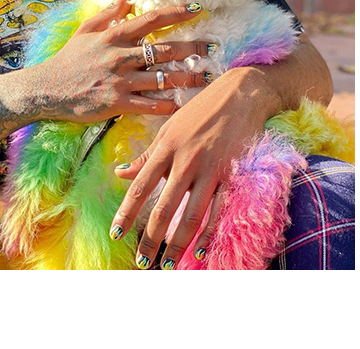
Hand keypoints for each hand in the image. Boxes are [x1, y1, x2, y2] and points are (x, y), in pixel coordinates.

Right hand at [24, 0, 213, 123]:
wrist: (46, 90)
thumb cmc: (69, 59)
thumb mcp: (87, 30)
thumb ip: (111, 11)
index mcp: (115, 36)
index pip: (152, 19)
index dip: (177, 13)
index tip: (199, 9)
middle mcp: (121, 56)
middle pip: (166, 49)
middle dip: (194, 48)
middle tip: (214, 48)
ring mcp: (120, 80)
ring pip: (163, 78)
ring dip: (189, 77)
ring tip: (208, 76)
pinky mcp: (117, 103)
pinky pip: (150, 104)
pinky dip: (169, 104)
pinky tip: (185, 103)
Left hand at [109, 68, 274, 269]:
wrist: (243, 93)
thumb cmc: (202, 110)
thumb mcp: (169, 128)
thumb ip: (147, 155)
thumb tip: (119, 173)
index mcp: (167, 148)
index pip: (141, 187)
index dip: (127, 214)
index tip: (116, 235)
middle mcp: (186, 161)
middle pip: (164, 209)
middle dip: (151, 240)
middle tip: (142, 263)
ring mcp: (211, 169)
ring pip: (191, 215)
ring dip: (178, 244)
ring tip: (167, 266)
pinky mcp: (233, 174)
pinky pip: (219, 209)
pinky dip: (210, 233)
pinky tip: (201, 252)